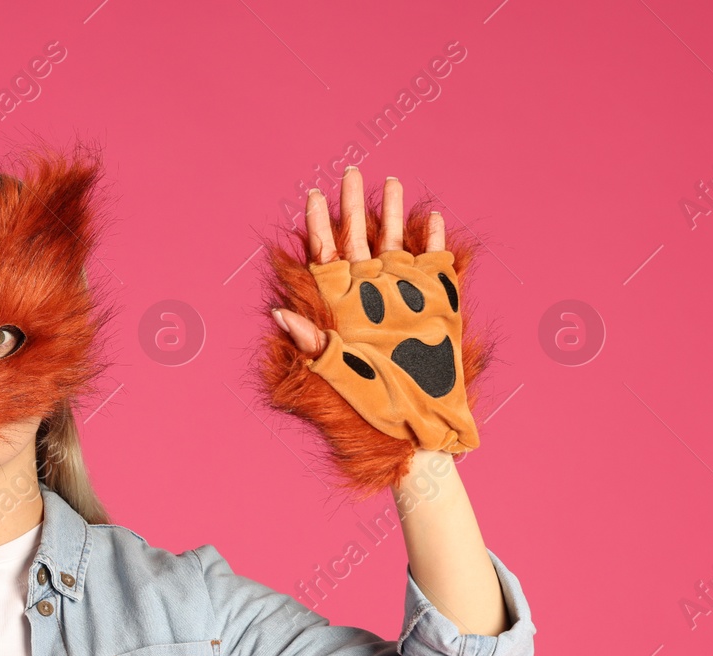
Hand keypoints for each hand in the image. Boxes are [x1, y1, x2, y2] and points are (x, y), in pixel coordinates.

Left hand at [270, 169, 478, 455]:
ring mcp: (402, 297)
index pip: (325, 257)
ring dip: (392, 214)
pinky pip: (433, 266)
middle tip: (349, 172)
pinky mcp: (435, 305)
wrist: (416, 426)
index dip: (318, 226)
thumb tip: (277, 313)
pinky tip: (431, 217)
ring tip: (390, 182)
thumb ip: (310, 341)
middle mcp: (369, 297)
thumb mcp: (334, 372)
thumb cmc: (371, 406)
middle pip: (358, 240)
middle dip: (353, 206)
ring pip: (394, 245)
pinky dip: (432, 242)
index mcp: (342, 308)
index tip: (312, 196)